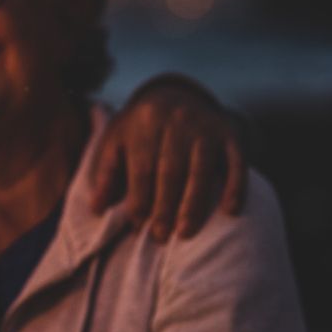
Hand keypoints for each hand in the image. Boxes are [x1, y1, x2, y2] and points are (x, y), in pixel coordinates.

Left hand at [91, 74, 245, 240]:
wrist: (177, 94)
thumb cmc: (140, 128)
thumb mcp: (118, 140)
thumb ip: (107, 172)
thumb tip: (96, 209)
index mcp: (144, 122)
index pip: (142, 167)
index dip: (139, 198)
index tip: (138, 225)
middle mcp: (176, 121)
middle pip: (170, 171)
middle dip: (165, 207)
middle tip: (160, 237)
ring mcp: (205, 127)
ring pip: (201, 170)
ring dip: (194, 204)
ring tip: (186, 233)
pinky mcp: (229, 133)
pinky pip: (236, 162)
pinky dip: (235, 187)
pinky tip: (230, 212)